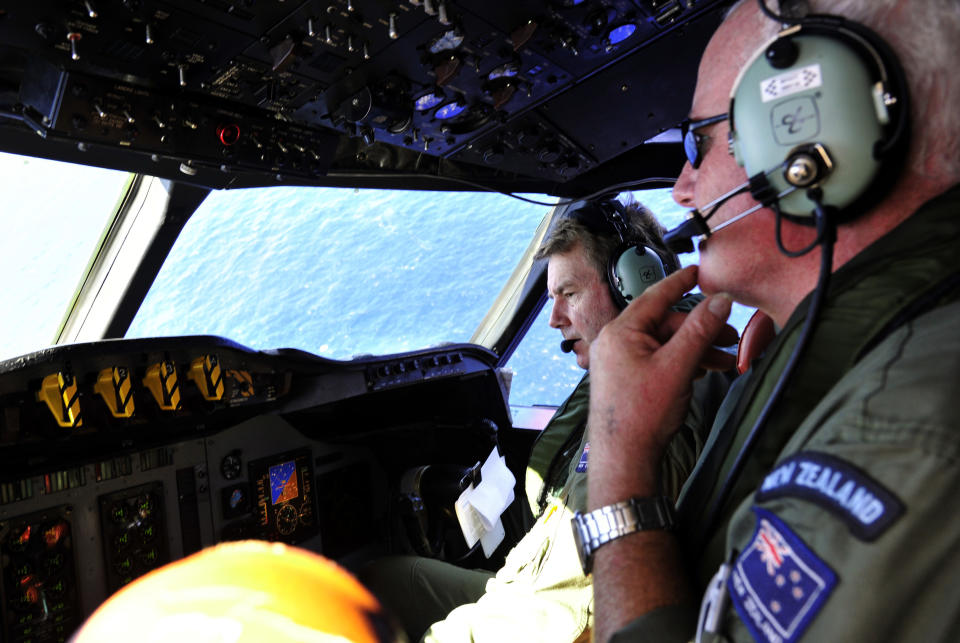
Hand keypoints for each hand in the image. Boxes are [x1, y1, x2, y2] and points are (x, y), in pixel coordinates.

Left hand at [588, 266, 733, 497]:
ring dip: (695, 350)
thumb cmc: (643, 413)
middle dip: (699, 330)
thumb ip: (700, 331)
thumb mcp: (678, 367)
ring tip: (724, 362)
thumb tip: (720, 300)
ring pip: (663, 345)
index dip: (681, 283)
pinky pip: (657, 361)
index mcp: (621, 331)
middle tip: (730, 338)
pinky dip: (681, 363)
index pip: (655, 297)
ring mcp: (619, 362)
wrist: (624, 458)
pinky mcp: (626, 380)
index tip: (699, 271)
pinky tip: (702, 372)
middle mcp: (615, 342)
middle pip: (664, 324)